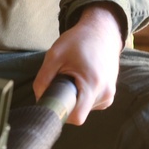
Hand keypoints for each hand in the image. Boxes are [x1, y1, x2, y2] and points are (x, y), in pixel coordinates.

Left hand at [34, 3, 123, 124]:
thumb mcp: (54, 55)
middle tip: (61, 80)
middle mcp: (105, 93)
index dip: (61, 113)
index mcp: (93, 84)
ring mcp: (109, 95)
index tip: (52, 102)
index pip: (77, 116)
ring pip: (84, 108)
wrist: (101, 32)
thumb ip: (43, 79)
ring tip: (73, 75)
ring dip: (74, 97)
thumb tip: (39, 99)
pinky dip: (82, 95)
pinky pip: (90, 103)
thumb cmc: (78, 41)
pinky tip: (80, 79)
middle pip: (78, 112)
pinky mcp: (110, 94)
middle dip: (66, 101)